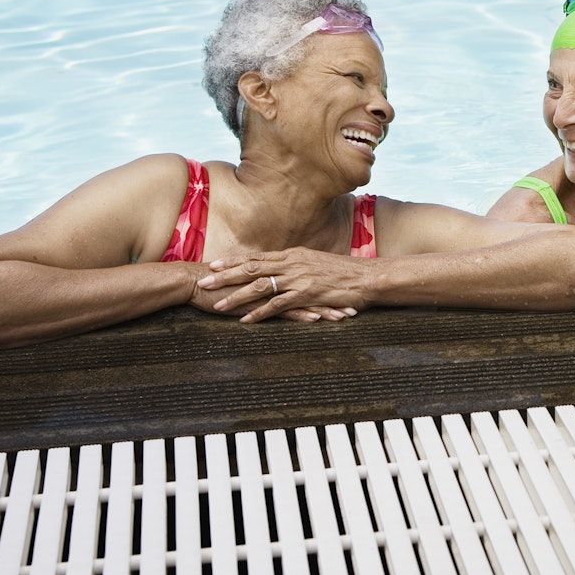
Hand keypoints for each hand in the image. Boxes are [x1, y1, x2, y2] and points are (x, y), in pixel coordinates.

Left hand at [196, 248, 363, 322]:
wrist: (370, 277)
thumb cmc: (348, 273)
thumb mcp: (320, 263)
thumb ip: (301, 266)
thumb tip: (287, 271)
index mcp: (295, 254)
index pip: (258, 257)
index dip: (235, 261)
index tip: (214, 263)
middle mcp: (293, 263)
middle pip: (252, 268)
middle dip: (225, 275)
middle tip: (204, 280)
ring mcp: (299, 278)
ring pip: (260, 286)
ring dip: (236, 296)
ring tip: (217, 304)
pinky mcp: (307, 294)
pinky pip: (278, 305)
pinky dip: (259, 313)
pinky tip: (245, 320)